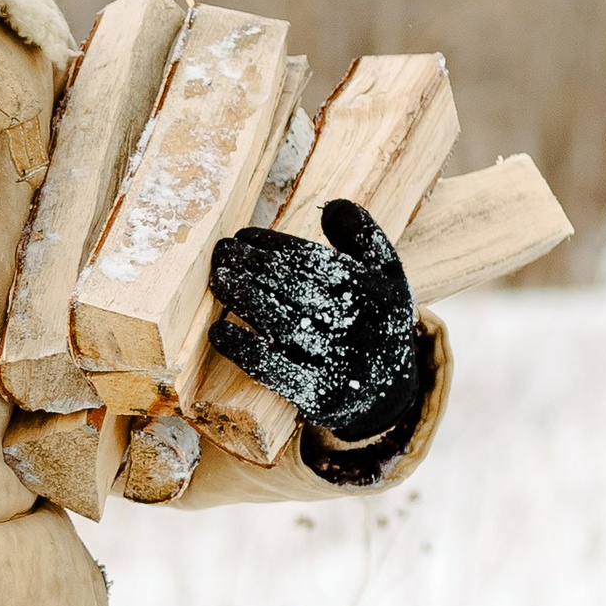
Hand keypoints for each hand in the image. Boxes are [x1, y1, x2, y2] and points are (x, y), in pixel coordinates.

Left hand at [209, 199, 425, 440]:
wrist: (388, 392)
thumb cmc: (375, 319)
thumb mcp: (387, 274)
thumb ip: (364, 236)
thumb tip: (332, 208)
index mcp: (379, 293)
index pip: (315, 261)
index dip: (272, 244)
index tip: (243, 236)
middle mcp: (363, 329)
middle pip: (294, 289)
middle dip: (251, 265)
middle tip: (221, 252)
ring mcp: (340, 365)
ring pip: (281, 325)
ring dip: (243, 298)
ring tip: (218, 278)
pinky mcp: (319, 397)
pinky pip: (275, 371)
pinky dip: (243, 350)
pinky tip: (218, 330)